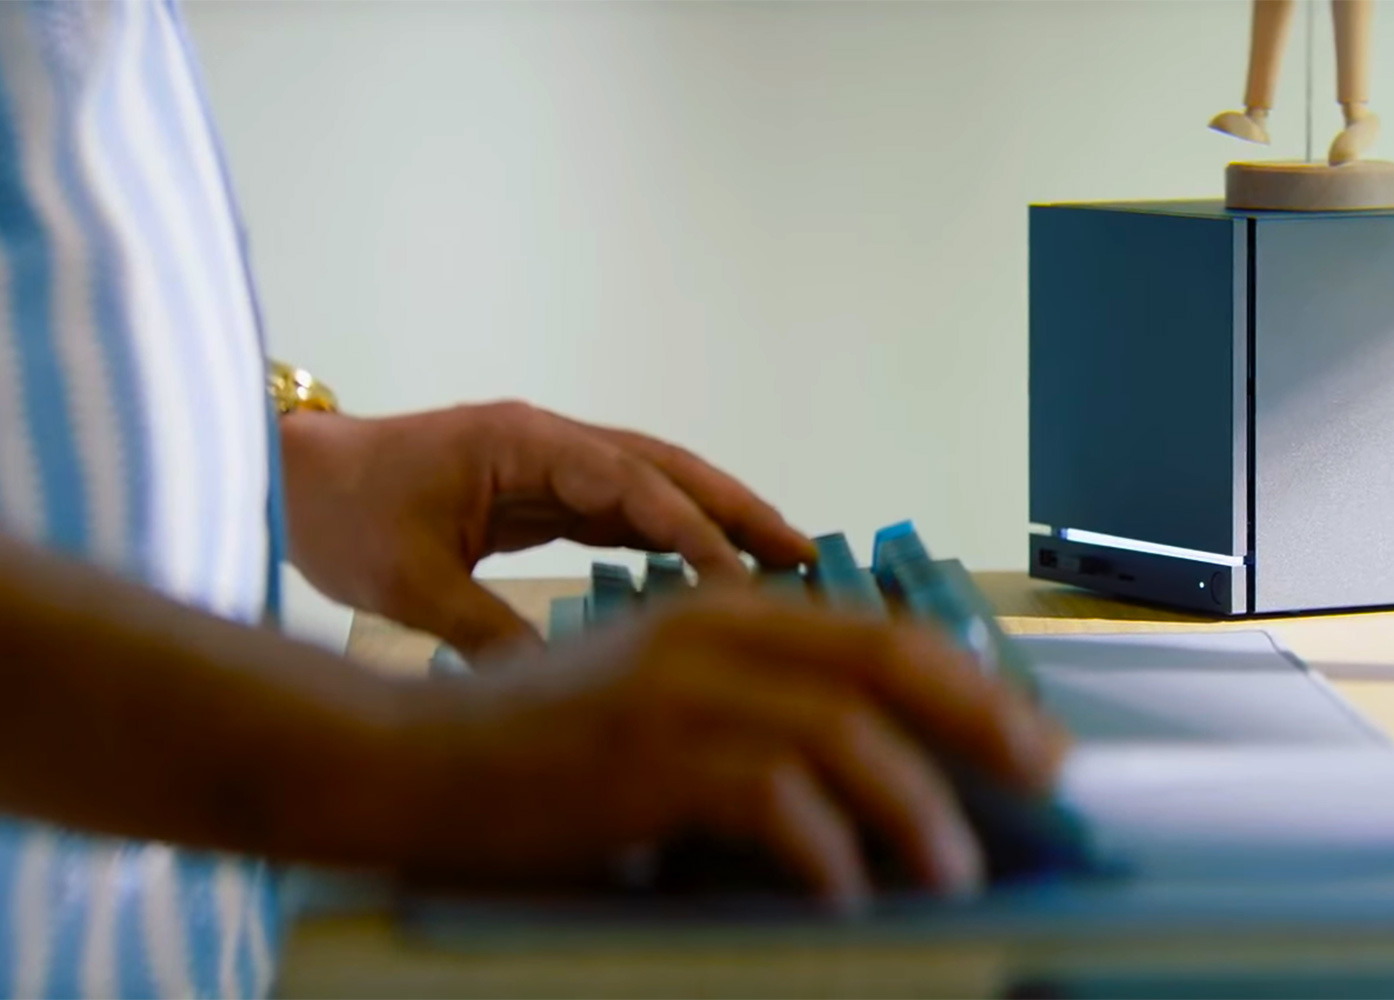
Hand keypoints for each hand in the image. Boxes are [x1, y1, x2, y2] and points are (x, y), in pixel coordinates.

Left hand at [279, 401, 815, 658]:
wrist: (287, 476)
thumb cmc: (338, 516)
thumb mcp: (406, 584)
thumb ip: (486, 629)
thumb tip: (559, 687)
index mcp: (523, 443)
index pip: (631, 484)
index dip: (693, 531)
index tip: (741, 581)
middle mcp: (549, 441)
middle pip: (666, 467)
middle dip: (738, 508)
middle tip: (806, 552)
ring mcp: (549, 460)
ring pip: (655, 483)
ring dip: (718, 517)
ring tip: (783, 560)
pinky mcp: (542, 486)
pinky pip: (626, 507)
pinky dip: (675, 533)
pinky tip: (711, 570)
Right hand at [394, 590, 1067, 907]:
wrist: (402, 761)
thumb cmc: (536, 747)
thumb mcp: (657, 698)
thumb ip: (752, 708)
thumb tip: (868, 764)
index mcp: (723, 611)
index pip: (876, 631)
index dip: (965, 679)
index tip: (1023, 730)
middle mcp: (712, 632)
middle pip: (884, 662)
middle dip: (980, 719)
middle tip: (1042, 775)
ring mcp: (678, 690)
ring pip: (844, 731)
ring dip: (916, 804)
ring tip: (955, 867)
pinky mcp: (644, 758)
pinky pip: (771, 799)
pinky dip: (823, 848)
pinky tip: (848, 889)